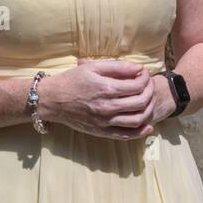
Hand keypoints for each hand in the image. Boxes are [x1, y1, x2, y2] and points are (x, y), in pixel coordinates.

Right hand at [36, 60, 175, 139]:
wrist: (52, 100)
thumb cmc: (72, 81)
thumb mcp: (93, 67)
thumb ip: (117, 67)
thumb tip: (139, 69)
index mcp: (106, 88)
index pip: (137, 85)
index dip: (145, 79)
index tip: (144, 74)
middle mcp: (107, 107)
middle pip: (140, 102)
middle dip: (150, 92)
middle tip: (149, 86)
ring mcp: (105, 122)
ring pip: (137, 119)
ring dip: (148, 110)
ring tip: (148, 102)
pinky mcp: (101, 132)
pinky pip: (125, 135)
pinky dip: (140, 132)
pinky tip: (148, 126)